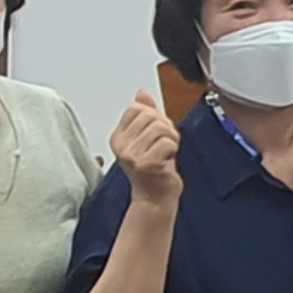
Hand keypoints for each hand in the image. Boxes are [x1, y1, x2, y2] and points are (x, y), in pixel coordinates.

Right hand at [110, 89, 181, 207]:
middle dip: (166, 128)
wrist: (155, 199)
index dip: (153, 116)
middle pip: (151, 116)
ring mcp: (132, 155)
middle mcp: (121, 146)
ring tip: (166, 152)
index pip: (136, 108)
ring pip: (160, 128)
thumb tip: (141, 93)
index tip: (155, 132)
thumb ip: (145, 114)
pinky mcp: (145, 164)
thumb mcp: (147, 137)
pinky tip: (168, 160)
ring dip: (171, 139)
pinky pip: (167, 142)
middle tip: (164, 144)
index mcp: (118, 137)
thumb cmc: (153, 170)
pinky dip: (173, 149)